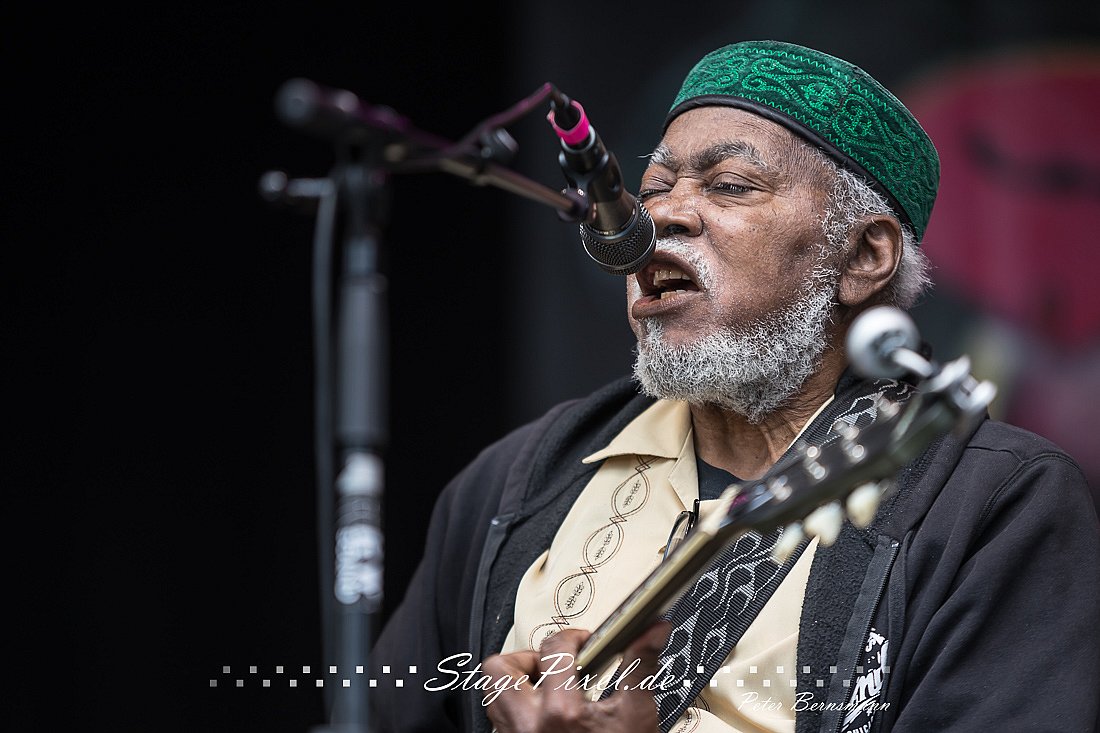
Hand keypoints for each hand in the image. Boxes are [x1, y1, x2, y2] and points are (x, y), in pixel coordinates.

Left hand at [481, 621, 670, 732]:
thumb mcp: (637, 715)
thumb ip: (640, 666)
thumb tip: (651, 632)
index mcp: (561, 711)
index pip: (553, 649)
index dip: (573, 636)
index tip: (585, 642)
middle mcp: (529, 726)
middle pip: (498, 669)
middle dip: (524, 658)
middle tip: (549, 663)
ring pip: (492, 697)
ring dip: (515, 684)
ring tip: (544, 686)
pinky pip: (499, 724)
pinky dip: (516, 713)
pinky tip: (543, 718)